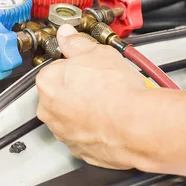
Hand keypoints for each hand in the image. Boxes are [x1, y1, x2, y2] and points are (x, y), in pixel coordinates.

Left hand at [36, 25, 147, 169]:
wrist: (137, 125)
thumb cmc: (117, 91)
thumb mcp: (97, 53)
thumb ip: (76, 43)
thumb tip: (68, 35)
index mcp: (47, 82)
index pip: (54, 69)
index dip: (74, 67)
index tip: (87, 68)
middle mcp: (48, 110)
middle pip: (59, 94)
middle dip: (76, 89)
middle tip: (99, 84)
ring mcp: (62, 132)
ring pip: (69, 116)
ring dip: (83, 110)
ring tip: (107, 102)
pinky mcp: (78, 150)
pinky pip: (82, 135)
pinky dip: (92, 129)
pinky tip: (109, 120)